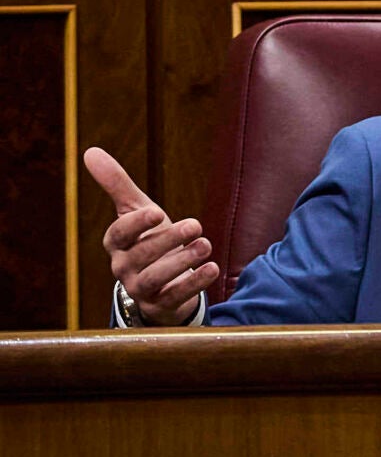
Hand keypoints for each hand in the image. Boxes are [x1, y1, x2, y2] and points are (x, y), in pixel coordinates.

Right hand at [84, 147, 219, 324]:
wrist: (162, 279)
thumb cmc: (148, 238)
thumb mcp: (136, 210)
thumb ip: (117, 184)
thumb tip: (90, 151)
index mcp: (117, 244)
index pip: (118, 234)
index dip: (135, 224)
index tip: (157, 211)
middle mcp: (124, 268)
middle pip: (141, 255)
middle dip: (168, 239)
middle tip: (196, 224)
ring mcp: (141, 289)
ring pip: (156, 279)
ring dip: (182, 262)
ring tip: (206, 244)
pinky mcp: (161, 305)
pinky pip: (174, 297)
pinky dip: (194, 284)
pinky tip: (213, 268)